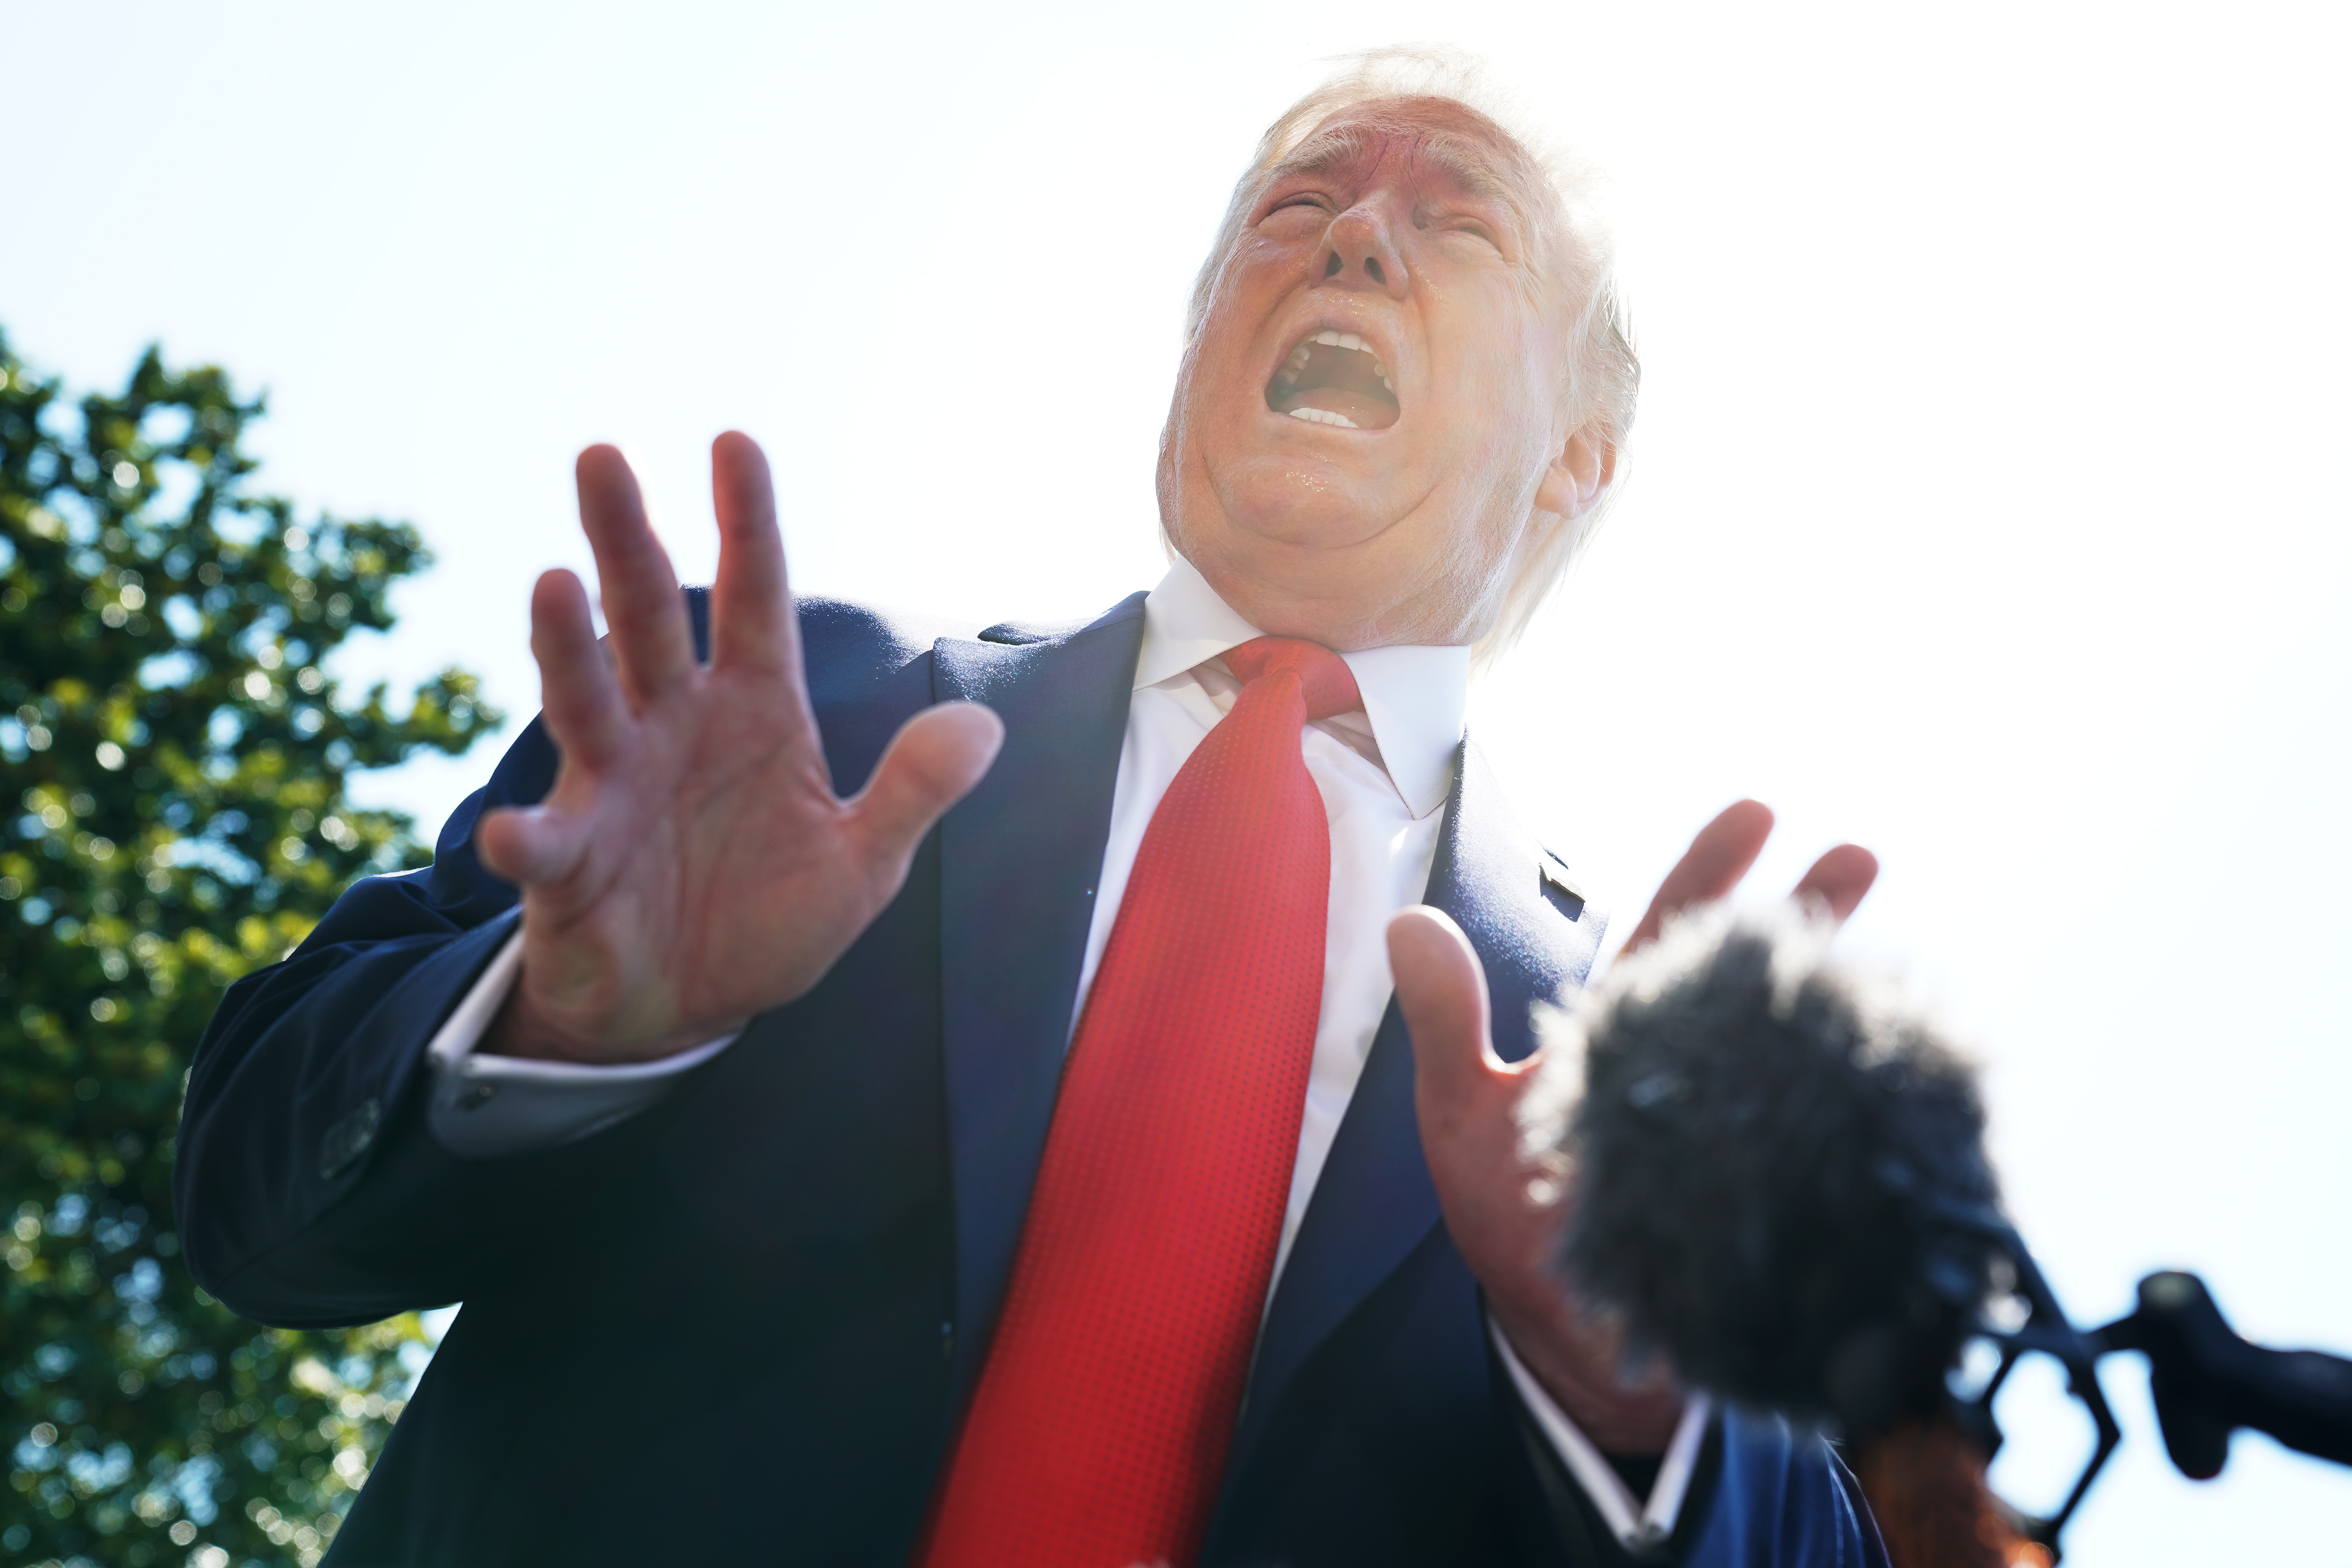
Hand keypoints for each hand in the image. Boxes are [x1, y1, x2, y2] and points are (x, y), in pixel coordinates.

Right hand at [474, 434, 1003, 1061]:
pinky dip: (528, 839)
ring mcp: (610, 786)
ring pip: (585, 698)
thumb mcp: (863, 863)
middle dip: (627, 538)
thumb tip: (983, 728)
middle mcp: (671, 726)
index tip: (734, 440)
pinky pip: (545, 845)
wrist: (690, 1006)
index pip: (753, 596)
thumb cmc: (768, 918)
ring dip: (566, 645)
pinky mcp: (568, 865)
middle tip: (602, 454)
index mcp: (752, 710)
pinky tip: (514, 833)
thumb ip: (915, 792)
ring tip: (554, 582)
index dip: (746, 522)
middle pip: (649, 617)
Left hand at [1389, 800, 1877, 1449]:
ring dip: (1842, 1003)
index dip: (1709, 871)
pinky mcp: (1765, 1196)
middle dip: (1808, 915)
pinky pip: (1819, 1139)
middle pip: (1753, 975)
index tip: (1758, 813)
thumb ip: (1443, 1018)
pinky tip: (1893, 1077)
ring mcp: (1735, 1128)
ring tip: (1888, 973)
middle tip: (1860, 854)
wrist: (1561, 1339)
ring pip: (1797, 1045)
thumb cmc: (1509, 1217)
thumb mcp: (1461, 1114)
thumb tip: (1405, 919)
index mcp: (1620, 1031)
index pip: (1668, 932)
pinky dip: (1854, 1105)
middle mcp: (1689, 1067)